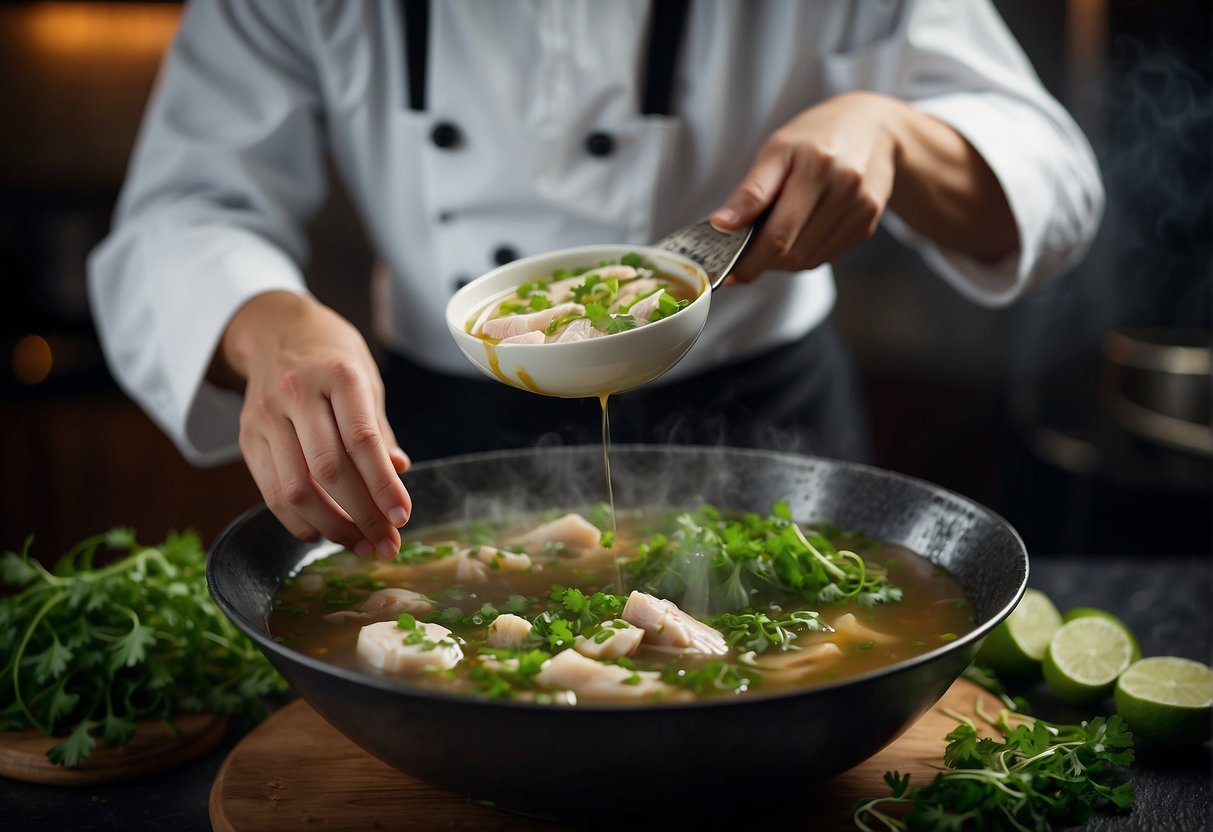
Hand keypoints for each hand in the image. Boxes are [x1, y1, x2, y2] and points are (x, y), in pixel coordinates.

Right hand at [212, 291, 411, 555]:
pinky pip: (271, 491)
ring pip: (295, 488)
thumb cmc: (332, 358)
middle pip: (328, 470)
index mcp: (338, 375)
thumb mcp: (367, 379)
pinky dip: (299, 521)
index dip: (383, 485)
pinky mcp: (246, 437)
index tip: (403, 516)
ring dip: (332, 526)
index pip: (361, 440)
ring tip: (360, 543)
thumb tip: (398, 472)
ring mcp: (266, 416)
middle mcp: (297, 393)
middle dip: (362, 515)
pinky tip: (324, 531)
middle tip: (386, 542)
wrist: (275, 330)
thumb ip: (380, 429)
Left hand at [712, 91, 1017, 281]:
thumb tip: (721, 226)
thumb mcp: (777, 149)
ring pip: (809, 261)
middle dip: (762, 262)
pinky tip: (798, 234)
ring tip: (770, 240)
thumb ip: (750, 191)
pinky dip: (804, 255)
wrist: (875, 129)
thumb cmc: (815, 137)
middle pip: (793, 252)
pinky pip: (826, 256)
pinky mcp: (868, 224)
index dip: (748, 261)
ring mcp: (860, 209)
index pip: (777, 234)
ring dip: (782, 262)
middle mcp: (844, 189)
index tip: (727, 273)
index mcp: (815, 166)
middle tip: (743, 256)